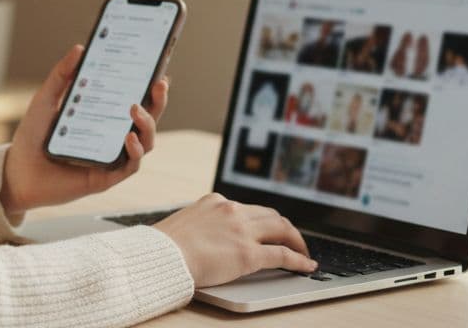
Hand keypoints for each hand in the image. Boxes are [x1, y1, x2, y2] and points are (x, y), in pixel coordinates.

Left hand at [0, 44, 169, 215]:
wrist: (16, 171)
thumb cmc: (32, 137)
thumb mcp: (46, 100)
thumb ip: (61, 75)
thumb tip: (79, 48)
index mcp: (104, 118)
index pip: (135, 100)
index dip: (151, 88)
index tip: (160, 70)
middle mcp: (113, 137)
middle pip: (147, 120)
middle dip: (158, 102)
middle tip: (159, 84)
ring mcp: (112, 158)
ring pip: (146, 142)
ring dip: (148, 124)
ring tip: (135, 109)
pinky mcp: (106, 178)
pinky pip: (130, 165)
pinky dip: (134, 151)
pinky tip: (128, 137)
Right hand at [152, 193, 316, 286]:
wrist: (161, 257)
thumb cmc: (164, 247)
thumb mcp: (184, 224)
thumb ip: (202, 225)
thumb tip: (206, 237)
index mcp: (215, 202)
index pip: (248, 208)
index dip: (263, 220)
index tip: (268, 228)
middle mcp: (232, 211)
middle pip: (270, 215)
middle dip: (285, 227)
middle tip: (293, 239)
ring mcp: (242, 231)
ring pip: (281, 229)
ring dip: (296, 240)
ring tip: (303, 251)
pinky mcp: (248, 254)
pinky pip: (282, 255)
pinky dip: (298, 260)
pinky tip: (306, 265)